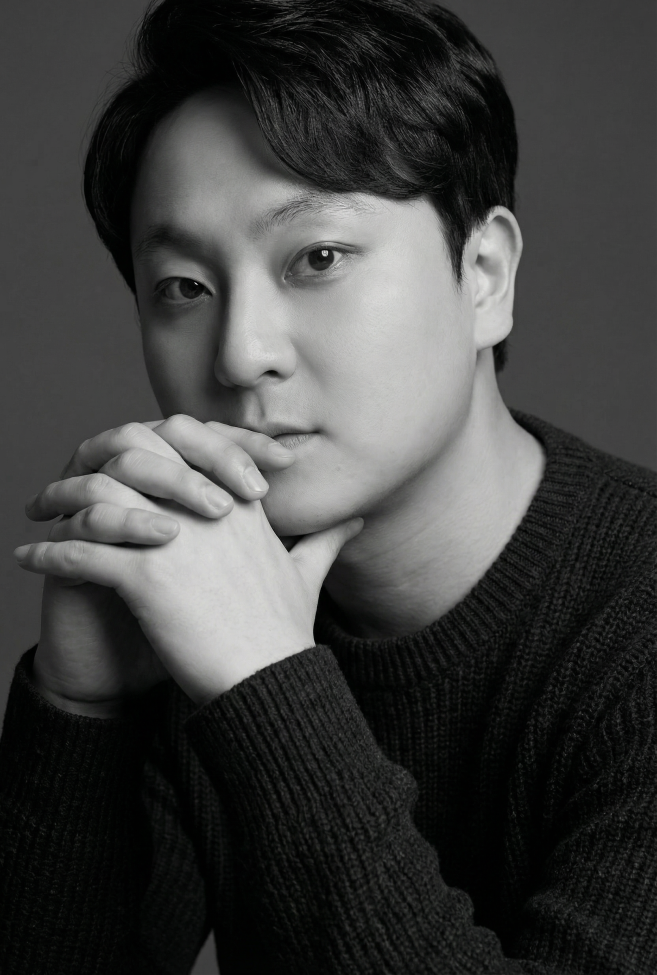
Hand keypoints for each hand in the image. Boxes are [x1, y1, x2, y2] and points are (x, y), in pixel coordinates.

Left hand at [21, 416, 297, 713]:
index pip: (179, 450)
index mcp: (235, 502)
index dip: (140, 452)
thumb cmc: (286, 633)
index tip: (113, 467)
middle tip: (60, 484)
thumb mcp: (309, 574)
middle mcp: (204, 510)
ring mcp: (176, 541)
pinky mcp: (148, 580)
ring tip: (36, 515)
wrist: (272, 682)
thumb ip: (325, 540)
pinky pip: (83, 552)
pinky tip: (27, 560)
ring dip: (59, 502)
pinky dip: (49, 553)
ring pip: (100, 495)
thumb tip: (355, 522)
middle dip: (90, 464)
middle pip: (133, 457)